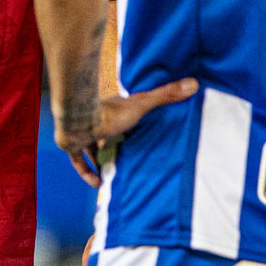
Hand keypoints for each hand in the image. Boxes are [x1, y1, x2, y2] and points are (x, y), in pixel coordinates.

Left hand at [55, 78, 199, 184]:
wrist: (78, 119)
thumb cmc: (111, 113)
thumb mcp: (142, 104)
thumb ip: (166, 95)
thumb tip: (194, 82)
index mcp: (113, 111)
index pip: (122, 118)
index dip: (129, 127)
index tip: (137, 138)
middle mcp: (96, 122)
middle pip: (106, 134)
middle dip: (113, 146)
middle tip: (126, 161)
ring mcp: (82, 133)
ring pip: (91, 148)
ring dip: (100, 161)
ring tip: (113, 176)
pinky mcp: (71, 145)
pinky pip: (78, 161)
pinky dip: (87, 172)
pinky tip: (97, 183)